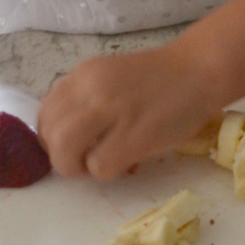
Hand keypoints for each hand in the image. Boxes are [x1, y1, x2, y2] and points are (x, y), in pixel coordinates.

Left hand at [36, 45, 215, 179]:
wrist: (200, 72)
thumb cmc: (160, 79)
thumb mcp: (110, 78)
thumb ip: (84, 99)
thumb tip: (63, 136)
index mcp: (83, 75)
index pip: (44, 113)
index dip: (52, 136)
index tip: (70, 144)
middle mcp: (91, 89)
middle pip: (49, 134)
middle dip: (59, 156)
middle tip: (82, 160)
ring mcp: (111, 112)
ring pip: (64, 151)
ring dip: (74, 167)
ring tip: (96, 164)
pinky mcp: (133, 136)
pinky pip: (98, 166)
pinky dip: (106, 171)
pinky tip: (124, 162)